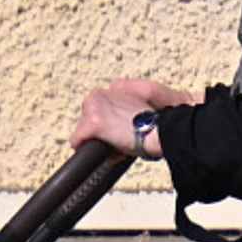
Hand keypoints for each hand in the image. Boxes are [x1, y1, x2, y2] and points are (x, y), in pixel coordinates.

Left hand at [69, 79, 190, 154]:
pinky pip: (78, 141)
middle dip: (102, 131)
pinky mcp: (92, 124)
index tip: (121, 131)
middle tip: (121, 139)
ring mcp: (94, 108)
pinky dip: (88, 150)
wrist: (163, 129)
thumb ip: (136, 99)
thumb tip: (139, 109)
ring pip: (84, 129)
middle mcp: (101, 94)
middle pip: (89, 118)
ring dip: (98, 140)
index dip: (111, 123)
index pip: (101, 108)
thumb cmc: (162, 118)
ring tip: (118, 145)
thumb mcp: (153, 96)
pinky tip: (104, 153)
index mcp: (115, 87)